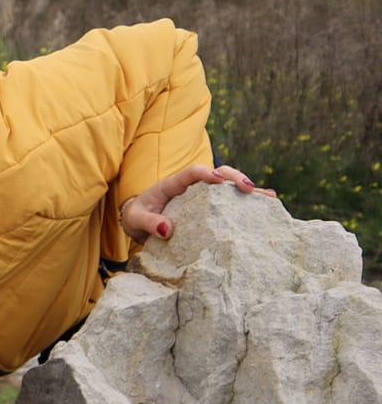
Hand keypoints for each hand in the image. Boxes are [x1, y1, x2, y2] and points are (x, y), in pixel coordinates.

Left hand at [121, 164, 273, 242]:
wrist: (137, 221)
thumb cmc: (137, 216)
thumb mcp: (135, 219)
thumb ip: (148, 222)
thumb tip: (167, 230)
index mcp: (172, 184)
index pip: (191, 173)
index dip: (205, 173)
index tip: (218, 180)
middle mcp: (192, 186)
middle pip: (217, 174)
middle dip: (234, 178)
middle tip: (249, 188)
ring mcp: (203, 196)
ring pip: (229, 187)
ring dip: (248, 190)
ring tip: (269, 197)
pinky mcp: (210, 208)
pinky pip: (230, 203)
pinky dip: (248, 204)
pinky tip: (267, 206)